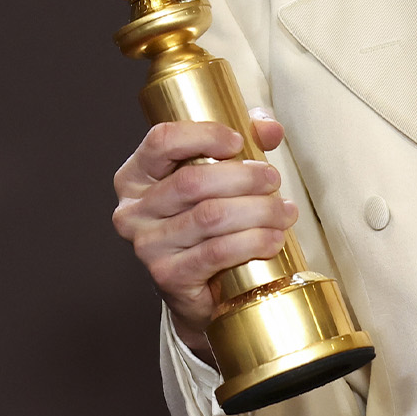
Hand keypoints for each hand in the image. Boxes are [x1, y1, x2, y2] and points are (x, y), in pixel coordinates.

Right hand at [112, 114, 296, 355]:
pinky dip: (252, 242)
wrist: (197, 287)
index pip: (162, 141)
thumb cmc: (204, 222)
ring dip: (257, 211)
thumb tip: (270, 129)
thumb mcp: (216, 174)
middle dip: (244, 177)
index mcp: (136, 176)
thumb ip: (243, 143)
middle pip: (192, 181)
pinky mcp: (168, 276)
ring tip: (283, 212)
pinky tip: (273, 239)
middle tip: (273, 180)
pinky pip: (216, 252)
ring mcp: (147, 246)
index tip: (239, 141)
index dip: (205, 134)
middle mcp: (133, 210)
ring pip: (209, 217)